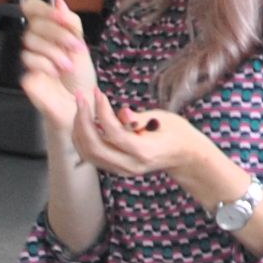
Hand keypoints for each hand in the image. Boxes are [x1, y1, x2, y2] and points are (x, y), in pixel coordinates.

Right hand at [14, 0, 100, 132]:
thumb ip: (70, 22)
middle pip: (34, 23)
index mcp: (49, 30)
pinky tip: (55, 73)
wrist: (80, 103)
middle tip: (75, 47)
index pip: (34, 8)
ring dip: (54, 52)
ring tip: (67, 66)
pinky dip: (46, 65)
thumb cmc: (80, 76)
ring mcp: (28, 57)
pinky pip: (28, 59)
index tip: (62, 18)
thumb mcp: (81, 45)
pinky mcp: (23, 72)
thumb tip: (58, 0)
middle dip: (58, 34)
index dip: (44, 9)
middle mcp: (36, 41)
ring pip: (30, 40)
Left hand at [74, 99, 217, 183]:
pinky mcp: (116, 169)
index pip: (114, 134)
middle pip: (94, 147)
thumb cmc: (176, 132)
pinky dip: (82, 138)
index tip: (98, 92)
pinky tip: (84, 120)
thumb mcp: (164, 119)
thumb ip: (139, 118)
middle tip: (81, 96)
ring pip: (88, 154)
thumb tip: (122, 113)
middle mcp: (130, 165)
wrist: (184, 156)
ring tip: (81, 106)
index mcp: (145, 152)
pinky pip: (91, 156)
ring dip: (79, 129)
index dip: (102, 111)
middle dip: (82, 120)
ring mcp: (122, 170)